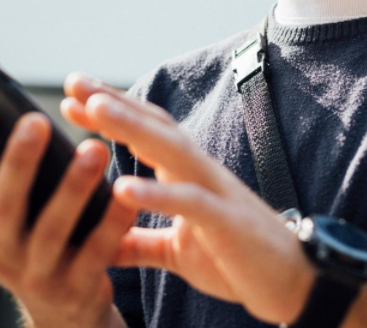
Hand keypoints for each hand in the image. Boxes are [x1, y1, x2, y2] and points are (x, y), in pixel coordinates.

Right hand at [0, 113, 137, 327]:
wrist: (65, 313)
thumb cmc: (37, 242)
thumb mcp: (11, 220)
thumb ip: (6, 180)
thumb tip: (1, 116)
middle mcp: (2, 252)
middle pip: (4, 205)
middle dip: (19, 162)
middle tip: (38, 121)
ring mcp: (38, 274)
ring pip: (52, 229)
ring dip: (73, 187)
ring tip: (95, 148)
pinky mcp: (77, 287)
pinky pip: (97, 251)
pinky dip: (112, 221)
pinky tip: (126, 192)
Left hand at [61, 74, 316, 325]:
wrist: (295, 285)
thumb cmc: (237, 261)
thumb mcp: (176, 252)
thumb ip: (138, 242)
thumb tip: (97, 243)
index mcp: (188, 174)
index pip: (146, 130)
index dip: (112, 111)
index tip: (71, 96)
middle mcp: (201, 172)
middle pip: (154, 125)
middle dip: (114, 102)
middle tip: (74, 81)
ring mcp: (216, 192)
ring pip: (171, 149)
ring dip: (132, 127)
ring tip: (95, 111)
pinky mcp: (227, 222)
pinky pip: (190, 202)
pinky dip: (156, 193)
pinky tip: (121, 188)